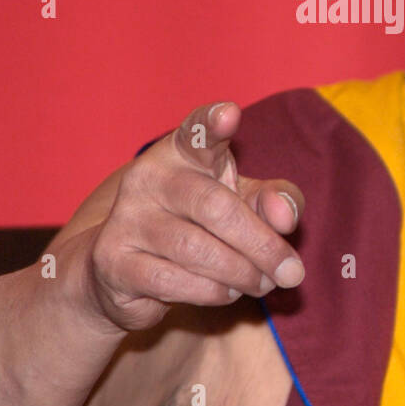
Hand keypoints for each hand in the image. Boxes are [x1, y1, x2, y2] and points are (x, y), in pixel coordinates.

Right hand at [84, 102, 305, 331]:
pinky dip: (211, 292)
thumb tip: (286, 219)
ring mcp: (126, 217)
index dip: (211, 122)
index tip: (230, 113)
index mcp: (183, 152)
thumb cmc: (197, 225)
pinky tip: (225, 292)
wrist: (125, 271)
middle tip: (291, 273)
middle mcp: (149, 176)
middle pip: (215, 206)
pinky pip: (173, 280)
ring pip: (195, 249)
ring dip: (241, 273)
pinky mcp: (113, 259)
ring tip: (261, 283)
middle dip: (261, 245)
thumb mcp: (242, 204)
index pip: (197, 132)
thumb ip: (274, 201)